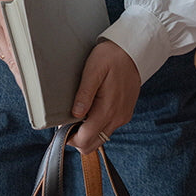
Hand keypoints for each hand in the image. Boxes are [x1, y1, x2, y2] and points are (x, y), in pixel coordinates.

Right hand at [0, 0, 69, 83]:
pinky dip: (17, 67)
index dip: (27, 64)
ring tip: (42, 90)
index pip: (16, 46)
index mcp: (1, 17)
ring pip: (10, 62)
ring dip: (23, 75)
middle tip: (46, 92)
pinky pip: (6, 57)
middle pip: (14, 61)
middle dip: (29, 77)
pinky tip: (30, 77)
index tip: (39, 77)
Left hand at [68, 39, 141, 153]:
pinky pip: (108, 128)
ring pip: (100, 138)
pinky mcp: (125, 113)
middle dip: (77, 139)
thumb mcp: (94, 69)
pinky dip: (97, 126)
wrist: (134, 50)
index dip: (70, 137)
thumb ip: (84, 94)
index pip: (85, 139)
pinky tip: (91, 110)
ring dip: (87, 133)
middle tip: (67, 122)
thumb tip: (75, 114)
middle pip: (92, 145)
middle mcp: (117, 118)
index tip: (62, 125)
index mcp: (108, 109)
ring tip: (78, 114)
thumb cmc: (111, 56)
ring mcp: (122, 117)